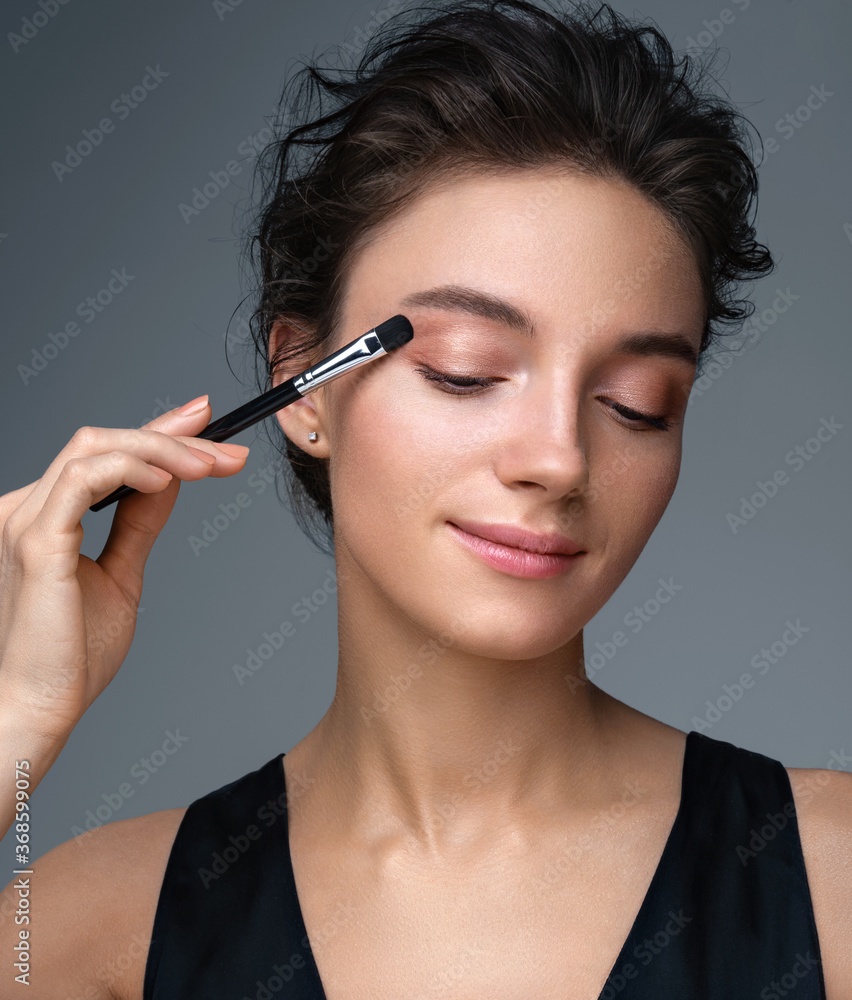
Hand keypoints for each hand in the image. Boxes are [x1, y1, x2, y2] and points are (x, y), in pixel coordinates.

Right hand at [0, 395, 249, 740]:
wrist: (39, 709)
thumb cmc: (70, 656)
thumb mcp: (121, 575)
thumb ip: (140, 524)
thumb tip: (172, 482)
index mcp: (46, 516)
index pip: (105, 454)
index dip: (156, 429)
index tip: (206, 422)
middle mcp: (28, 508)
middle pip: (101, 440)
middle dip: (171, 435)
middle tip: (226, 450)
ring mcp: (25, 520)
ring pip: (94, 447)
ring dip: (162, 448)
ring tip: (209, 465)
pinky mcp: (34, 539)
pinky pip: (82, 478)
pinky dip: (130, 468)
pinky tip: (168, 480)